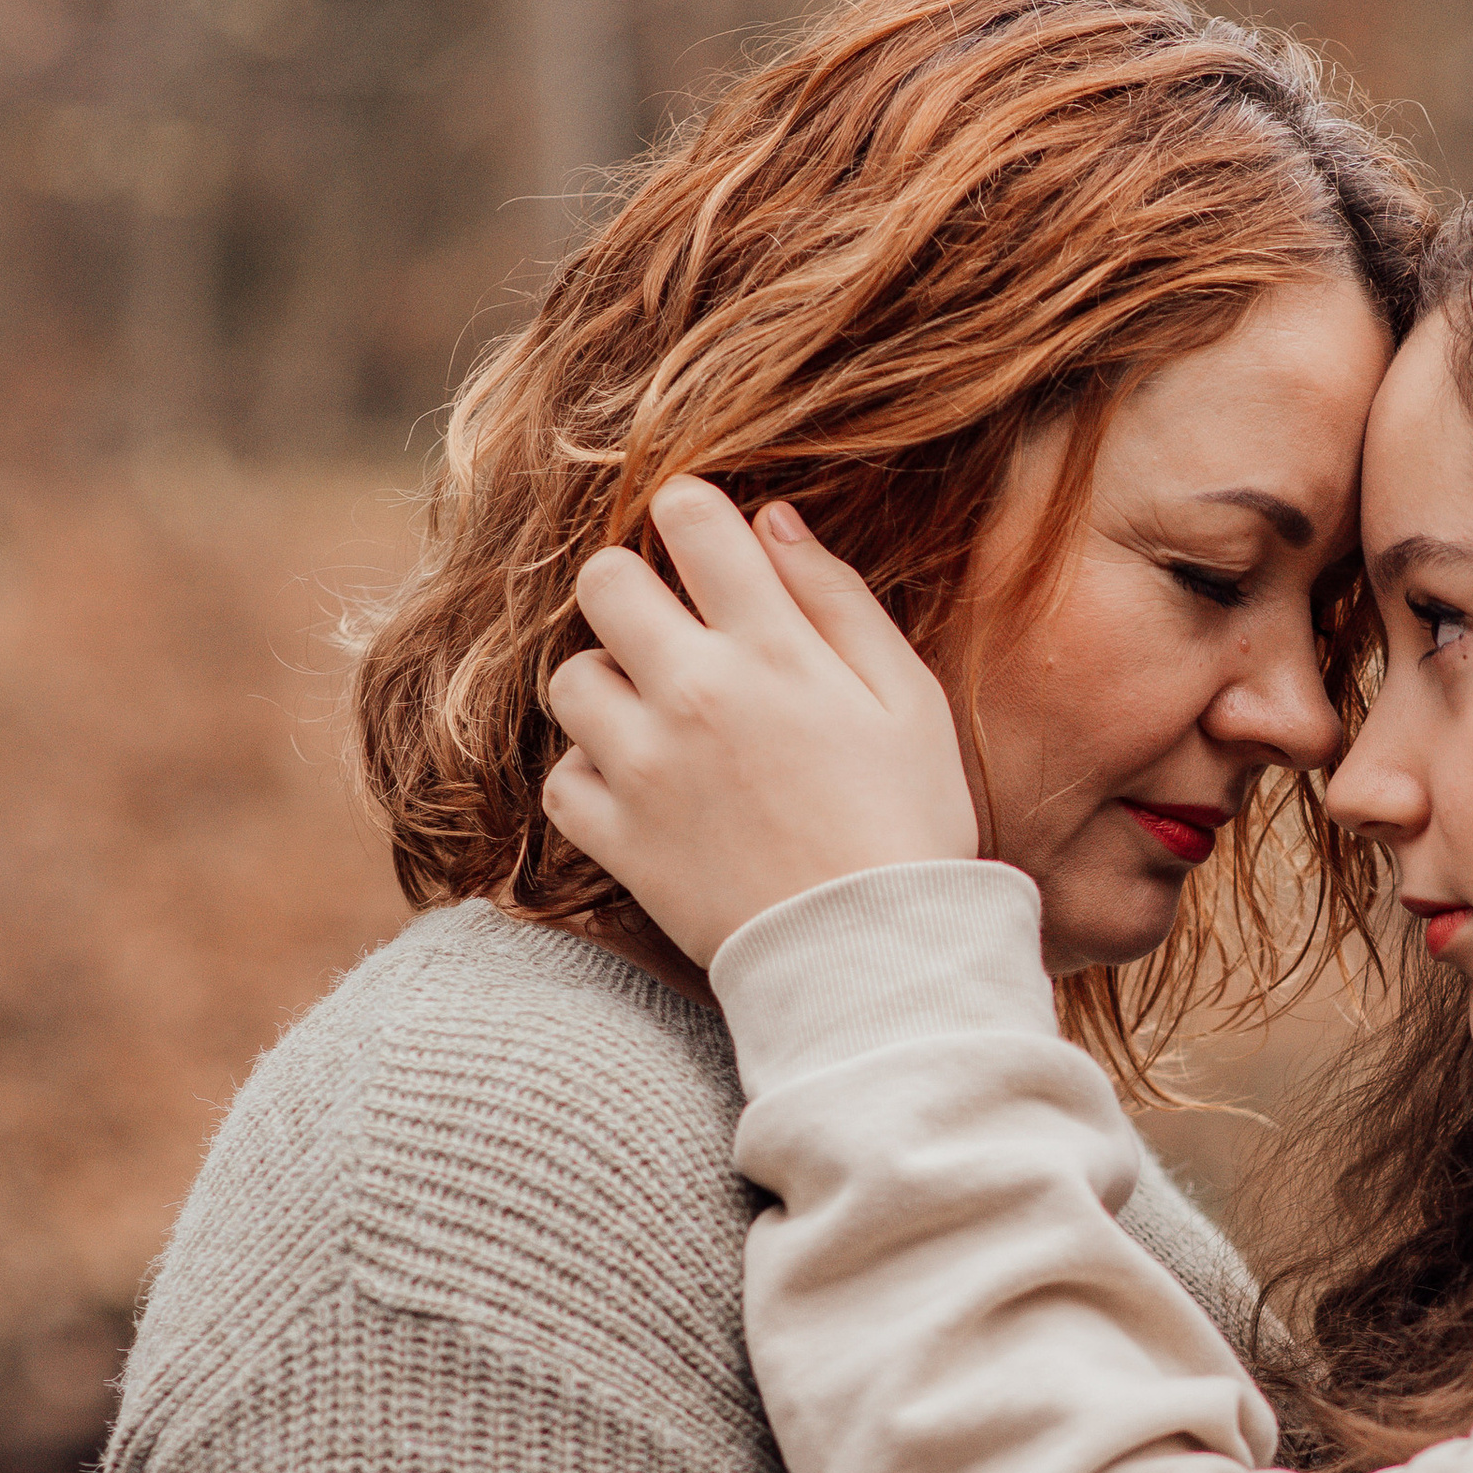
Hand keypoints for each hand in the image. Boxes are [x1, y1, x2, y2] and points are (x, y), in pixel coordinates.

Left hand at [543, 480, 979, 962]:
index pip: (691, 518)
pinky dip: (592, 780)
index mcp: (771, 646)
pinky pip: (563, 780)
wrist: (874, 957)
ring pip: (570, 679)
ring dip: (609, 687)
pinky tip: (642, 791)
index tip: (707, 544)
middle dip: (634, 589)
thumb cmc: (910, 822)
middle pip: (603, 581)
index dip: (694, 515)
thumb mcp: (909, 697)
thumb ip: (838, 599)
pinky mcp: (618, 838)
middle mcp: (693, 691)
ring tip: (660, 720)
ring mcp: (644, 766)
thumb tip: (772, 521)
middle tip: (674, 630)